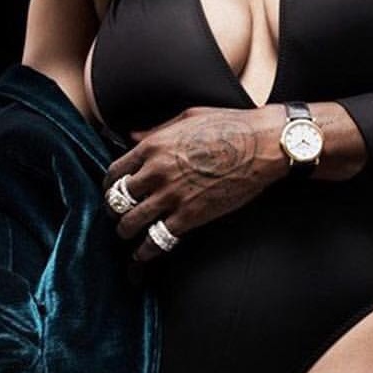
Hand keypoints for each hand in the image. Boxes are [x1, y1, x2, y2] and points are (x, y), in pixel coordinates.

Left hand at [102, 105, 288, 262]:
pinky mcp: (191, 216)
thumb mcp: (187, 117)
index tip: (114, 191)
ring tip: (128, 234)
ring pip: (131, 222)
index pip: (115, 171)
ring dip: (126, 231)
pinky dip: (146, 251)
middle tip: (119, 215)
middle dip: (115, 209)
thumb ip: (156, 130)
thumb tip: (133, 137)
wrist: (262, 145)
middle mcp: (156, 172)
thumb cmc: (230, 126)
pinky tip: (143, 254)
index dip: (111, 185)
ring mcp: (172, 196)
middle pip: (118, 199)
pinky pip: (157, 239)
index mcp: (153, 146)